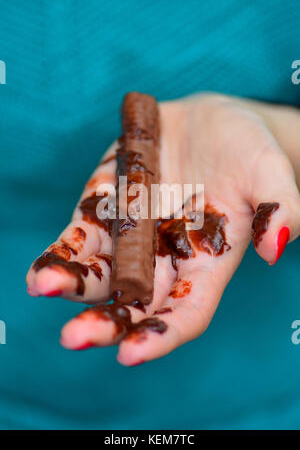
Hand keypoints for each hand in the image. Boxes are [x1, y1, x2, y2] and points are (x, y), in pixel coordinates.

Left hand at [26, 93, 299, 364]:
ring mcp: (132, 232)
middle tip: (75, 338)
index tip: (131, 355)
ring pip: (99, 272)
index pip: (183, 313)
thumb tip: (275, 247)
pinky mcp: (107, 203)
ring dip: (71, 283)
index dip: (160, 336)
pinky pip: (82, 234)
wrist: (211, 121)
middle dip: (104, 323)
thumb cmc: (248, 150)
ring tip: (44, 285)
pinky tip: (43, 266)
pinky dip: (62, 251)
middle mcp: (164, 256)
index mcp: (206, 263)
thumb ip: (281, 207)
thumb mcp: (271, 172)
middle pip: (132, 303)